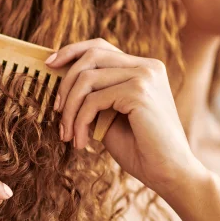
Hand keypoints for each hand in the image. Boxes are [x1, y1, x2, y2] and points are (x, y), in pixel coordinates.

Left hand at [45, 38, 206, 195]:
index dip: (71, 51)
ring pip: (86, 79)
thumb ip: (93, 97)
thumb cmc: (139, 149)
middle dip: (65, 84)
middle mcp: (147, 66)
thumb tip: (61, 84)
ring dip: (70, 110)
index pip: (100, 47)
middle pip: (90, 56)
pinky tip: (82, 143)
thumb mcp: (109, 117)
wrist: (169, 173)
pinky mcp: (139, 92)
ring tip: (67, 135)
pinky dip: (80, 122)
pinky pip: (92, 101)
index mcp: (143, 68)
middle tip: (57, 112)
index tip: (49, 65)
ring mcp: (145, 76)